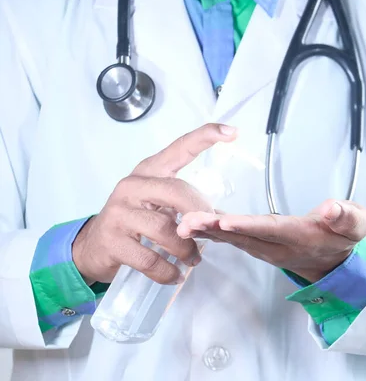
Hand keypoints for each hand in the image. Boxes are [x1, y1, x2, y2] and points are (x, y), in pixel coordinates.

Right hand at [73, 123, 237, 284]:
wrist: (92, 247)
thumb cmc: (134, 222)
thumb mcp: (156, 204)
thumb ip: (182, 203)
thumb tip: (218, 218)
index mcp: (149, 172)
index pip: (179, 148)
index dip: (205, 138)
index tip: (232, 132)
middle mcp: (132, 186)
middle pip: (176, 191)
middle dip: (199, 214)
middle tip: (210, 231)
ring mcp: (119, 213)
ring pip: (165, 229)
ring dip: (186, 249)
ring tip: (193, 259)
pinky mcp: (113, 242)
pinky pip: (150, 259)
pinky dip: (168, 271)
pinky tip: (175, 274)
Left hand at [177, 199, 365, 282]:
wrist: (334, 261)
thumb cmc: (345, 236)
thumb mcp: (357, 225)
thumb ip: (347, 217)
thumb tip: (331, 208)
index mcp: (300, 236)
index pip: (271, 230)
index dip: (248, 227)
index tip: (225, 222)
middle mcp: (278, 246)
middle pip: (243, 237)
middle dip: (214, 230)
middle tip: (187, 223)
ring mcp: (265, 248)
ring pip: (233, 240)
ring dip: (207, 232)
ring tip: (181, 224)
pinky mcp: (257, 245)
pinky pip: (232, 239)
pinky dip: (210, 232)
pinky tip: (191, 224)